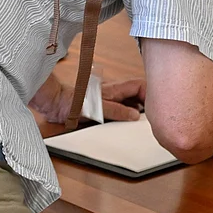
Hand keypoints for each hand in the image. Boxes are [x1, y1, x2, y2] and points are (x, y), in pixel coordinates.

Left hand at [29, 75, 146, 123]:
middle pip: (137, 95)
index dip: (150, 94)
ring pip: (129, 103)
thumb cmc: (74, 102)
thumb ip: (118, 110)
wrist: (57, 104)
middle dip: (145, 105)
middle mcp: (115, 92)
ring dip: (135, 112)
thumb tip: (135, 115)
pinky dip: (125, 117)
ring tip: (139, 124)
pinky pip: (119, 111)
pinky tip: (124, 126)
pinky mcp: (103, 108)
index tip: (155, 107)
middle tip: (150, 118)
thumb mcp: (99, 108)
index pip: (140, 86)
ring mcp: (109, 100)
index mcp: (116, 88)